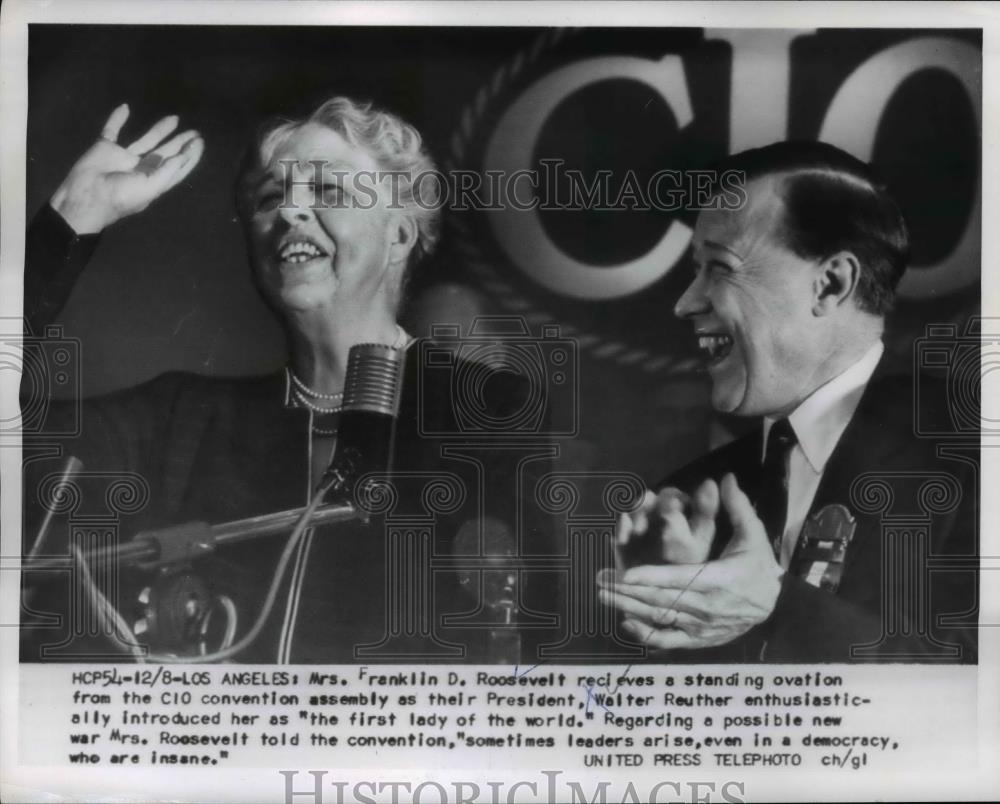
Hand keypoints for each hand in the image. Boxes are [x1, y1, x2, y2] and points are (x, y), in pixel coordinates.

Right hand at [50, 104, 203, 233]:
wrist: (87, 196)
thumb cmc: (122, 196)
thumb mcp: (151, 188)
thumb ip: (168, 171)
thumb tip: (184, 155)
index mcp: (154, 180)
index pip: (176, 167)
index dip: (189, 156)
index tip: (200, 143)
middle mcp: (142, 168)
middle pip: (166, 152)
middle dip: (180, 143)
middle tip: (195, 132)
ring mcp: (124, 157)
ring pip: (146, 140)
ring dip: (160, 129)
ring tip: (175, 118)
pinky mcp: (106, 148)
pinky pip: (112, 130)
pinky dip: (117, 119)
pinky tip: (125, 108)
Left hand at [599, 473, 782, 650]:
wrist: (770, 602)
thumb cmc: (756, 564)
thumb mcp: (753, 535)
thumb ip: (737, 507)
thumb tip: (726, 478)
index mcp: (719, 579)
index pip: (681, 579)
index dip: (653, 578)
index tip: (628, 574)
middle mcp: (707, 606)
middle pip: (663, 599)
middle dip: (628, 591)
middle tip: (600, 579)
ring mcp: (701, 626)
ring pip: (661, 617)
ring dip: (629, 607)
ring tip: (603, 594)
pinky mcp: (698, 638)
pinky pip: (669, 639)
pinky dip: (646, 635)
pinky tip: (625, 623)